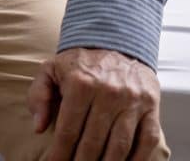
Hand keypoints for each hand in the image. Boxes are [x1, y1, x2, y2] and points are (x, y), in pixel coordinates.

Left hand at [28, 47, 163, 160]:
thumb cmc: (80, 61)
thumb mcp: (51, 69)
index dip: (59, 153)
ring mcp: (132, 101)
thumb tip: (38, 127)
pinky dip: (137, 159)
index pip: (68, 129)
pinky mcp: (151, 106)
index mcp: (80, 84)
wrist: (117, 39)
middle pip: (93, 142)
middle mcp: (108, 94)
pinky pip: (147, 140)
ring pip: (119, 145)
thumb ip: (39, 95)